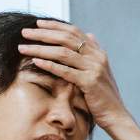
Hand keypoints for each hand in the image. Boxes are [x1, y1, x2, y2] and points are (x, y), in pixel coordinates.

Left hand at [17, 20, 132, 131]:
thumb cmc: (104, 96)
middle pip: (66, 39)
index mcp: (98, 53)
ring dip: (40, 48)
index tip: (37, 23)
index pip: (74, 31)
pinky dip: (49, 65)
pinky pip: (65, 71)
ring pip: (63, 53)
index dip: (55, 25)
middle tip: (25, 32)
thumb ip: (93, 53)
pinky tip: (35, 62)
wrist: (116, 116)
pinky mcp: (90, 82)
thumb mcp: (101, 71)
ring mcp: (94, 69)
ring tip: (23, 47)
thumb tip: (90, 35)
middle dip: (43, 34)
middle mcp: (97, 57)